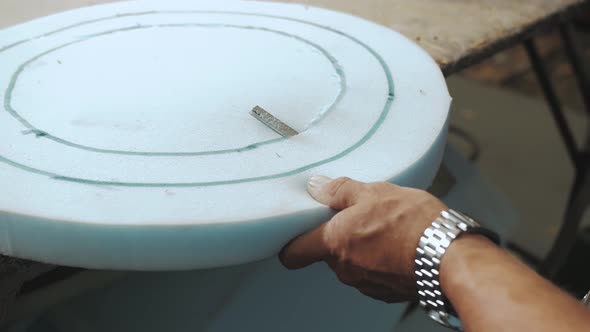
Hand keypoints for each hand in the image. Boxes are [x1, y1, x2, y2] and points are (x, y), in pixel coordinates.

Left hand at [279, 176, 446, 302]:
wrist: (451, 256)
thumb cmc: (414, 224)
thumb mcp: (374, 192)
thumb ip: (340, 191)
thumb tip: (318, 187)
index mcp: (334, 243)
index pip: (293, 254)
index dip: (292, 242)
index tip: (298, 231)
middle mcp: (345, 269)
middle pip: (328, 253)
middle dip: (339, 236)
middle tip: (360, 215)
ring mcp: (366, 284)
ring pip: (352, 262)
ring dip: (362, 247)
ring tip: (386, 228)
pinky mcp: (386, 292)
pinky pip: (373, 273)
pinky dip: (380, 260)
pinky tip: (399, 244)